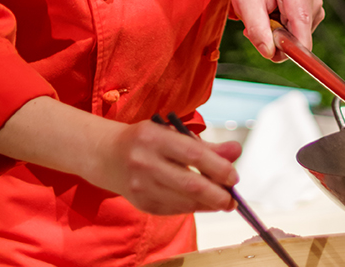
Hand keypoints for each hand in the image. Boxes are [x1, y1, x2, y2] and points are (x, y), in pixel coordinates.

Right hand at [94, 120, 241, 214]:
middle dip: (218, 195)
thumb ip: (206, 145)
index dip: (218, 167)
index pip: (194, 154)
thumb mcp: (173, 133)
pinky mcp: (142, 204)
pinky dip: (193, 208)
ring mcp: (141, 186)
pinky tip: (201, 203)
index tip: (234, 176)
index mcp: (155, 138)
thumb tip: (236, 150)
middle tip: (232, 199)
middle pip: (190, 184)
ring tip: (221, 200)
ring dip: (208, 204)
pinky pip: (175, 210)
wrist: (108, 155)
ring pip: (184, 202)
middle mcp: (145, 162)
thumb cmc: (147, 140)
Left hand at [231, 0, 323, 60]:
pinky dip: (288, 30)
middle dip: (280, 39)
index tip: (283, 57)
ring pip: (301, 34)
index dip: (295, 45)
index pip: (300, 20)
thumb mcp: (244, 1)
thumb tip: (270, 53)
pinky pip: (302, 31)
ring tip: (268, 16)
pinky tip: (278, 15)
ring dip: (282, 34)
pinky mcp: (316, 8)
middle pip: (301, 32)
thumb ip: (256, 28)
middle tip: (258, 27)